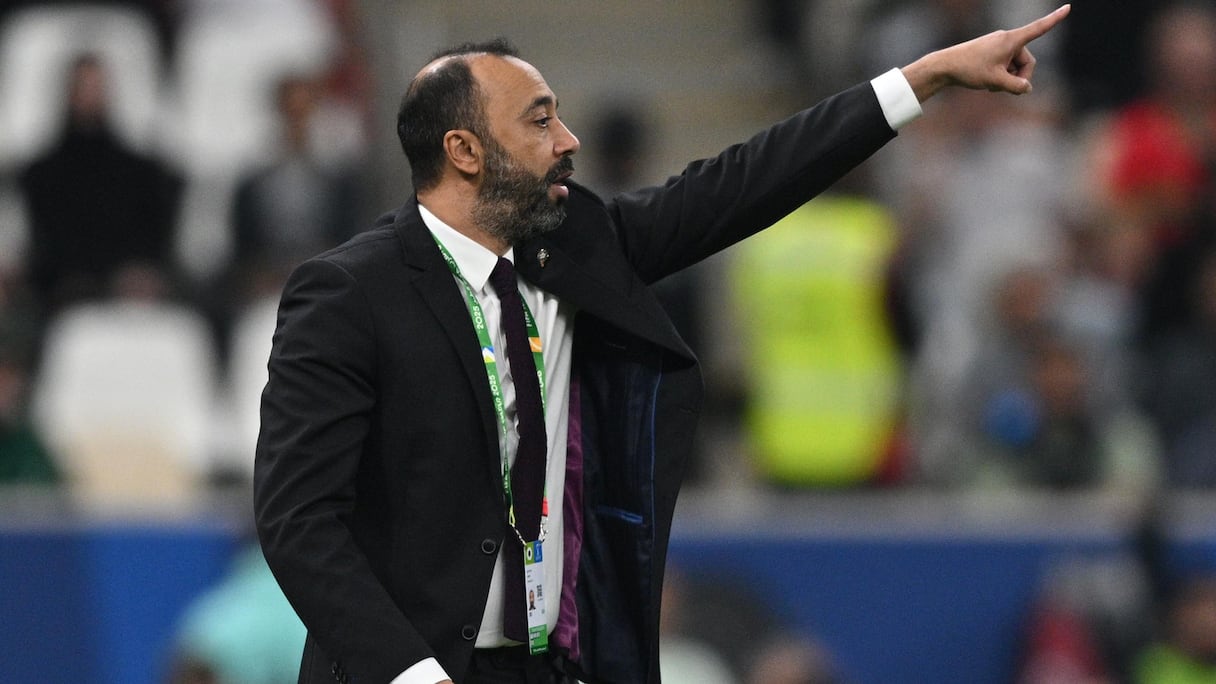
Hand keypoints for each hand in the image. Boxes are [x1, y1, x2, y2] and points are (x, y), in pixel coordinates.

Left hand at [902, 4, 1070, 101]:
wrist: (945, 66)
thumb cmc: (969, 70)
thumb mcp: (995, 81)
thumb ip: (1016, 86)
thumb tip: (1027, 88)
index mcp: (1010, 40)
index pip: (1037, 29)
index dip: (1054, 19)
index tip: (1068, 7)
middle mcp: (1007, 40)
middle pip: (1027, 62)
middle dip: (1019, 77)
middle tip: (1004, 88)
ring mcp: (999, 46)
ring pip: (1016, 67)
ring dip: (1008, 79)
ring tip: (992, 86)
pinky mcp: (993, 53)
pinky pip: (1006, 66)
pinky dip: (1001, 76)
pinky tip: (988, 83)